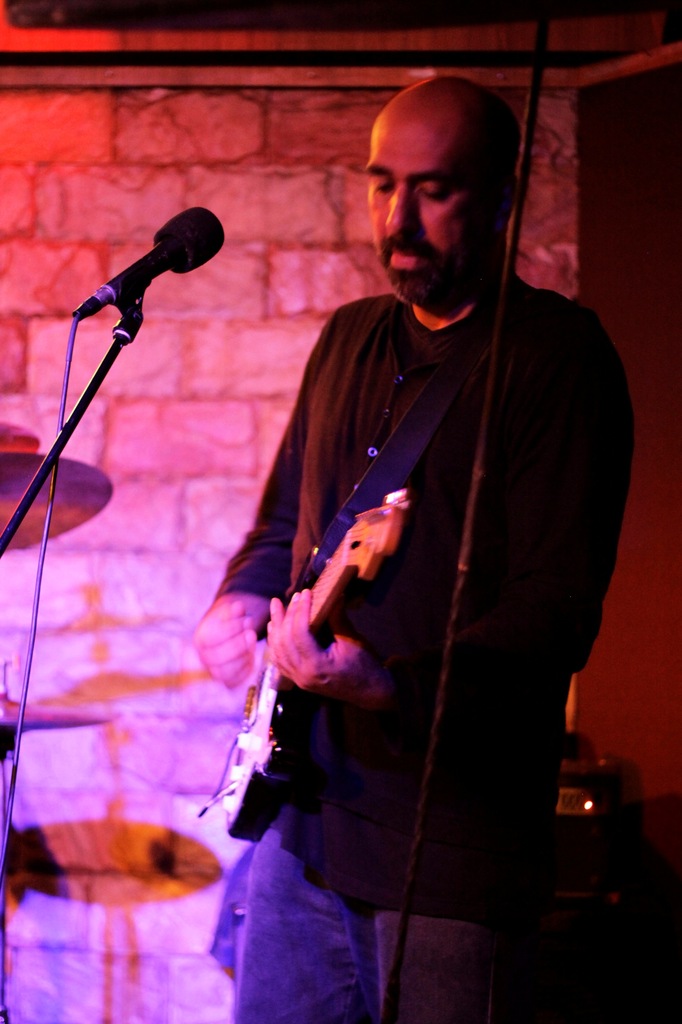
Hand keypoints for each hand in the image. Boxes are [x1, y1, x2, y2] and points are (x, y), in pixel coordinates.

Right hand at [194, 593, 269, 686]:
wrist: (230, 634)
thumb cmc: (230, 622)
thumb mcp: (230, 612)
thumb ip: (233, 611)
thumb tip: (239, 607)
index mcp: (201, 639)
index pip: (211, 638)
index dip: (230, 630)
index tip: (247, 619)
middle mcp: (204, 657)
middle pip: (216, 658)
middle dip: (237, 646)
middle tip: (251, 634)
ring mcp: (214, 670)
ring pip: (225, 673)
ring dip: (242, 658)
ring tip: (252, 643)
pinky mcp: (227, 680)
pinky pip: (235, 681)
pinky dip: (245, 669)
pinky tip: (251, 655)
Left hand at [267, 590, 395, 710]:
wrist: (370, 692)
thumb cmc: (364, 666)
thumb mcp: (352, 641)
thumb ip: (337, 618)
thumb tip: (334, 594)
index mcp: (317, 665)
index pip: (300, 633)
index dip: (301, 610)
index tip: (306, 593)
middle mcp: (302, 674)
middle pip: (285, 641)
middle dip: (286, 616)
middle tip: (292, 597)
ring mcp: (298, 679)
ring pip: (277, 651)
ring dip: (276, 628)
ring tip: (277, 608)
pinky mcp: (298, 680)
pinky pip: (279, 661)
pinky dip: (276, 644)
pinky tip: (275, 630)